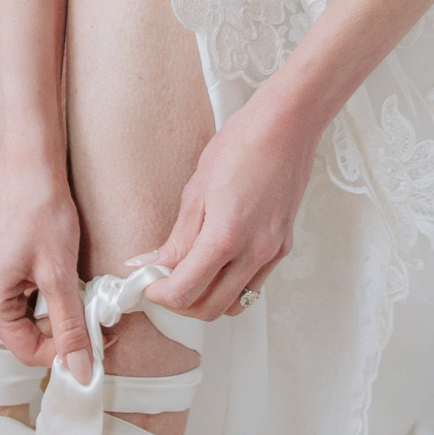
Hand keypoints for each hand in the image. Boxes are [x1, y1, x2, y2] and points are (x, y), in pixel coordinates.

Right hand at [0, 154, 89, 370]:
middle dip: (62, 330)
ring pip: (27, 313)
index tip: (97, 343)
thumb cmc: (41, 211)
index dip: (64, 353)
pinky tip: (65, 276)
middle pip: (25, 333)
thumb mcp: (60, 274)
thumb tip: (82, 370)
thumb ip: (70, 326)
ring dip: (57, 310)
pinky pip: (22, 292)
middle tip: (98, 319)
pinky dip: (47, 292)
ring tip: (85, 294)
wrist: (31, 162)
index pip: (26, 351)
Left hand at [141, 89, 318, 321]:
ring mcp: (272, 252)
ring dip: (208, 300)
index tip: (146, 284)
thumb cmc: (242, 145)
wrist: (286, 126)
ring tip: (190, 276)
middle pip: (210, 309)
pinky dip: (231, 286)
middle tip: (163, 284)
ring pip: (235, 303)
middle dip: (180, 304)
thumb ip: (177, 237)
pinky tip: (218, 263)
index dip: (158, 295)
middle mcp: (253, 252)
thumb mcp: (197, 190)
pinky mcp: (283, 246)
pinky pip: (253, 284)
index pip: (184, 291)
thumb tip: (151, 264)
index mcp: (225, 237)